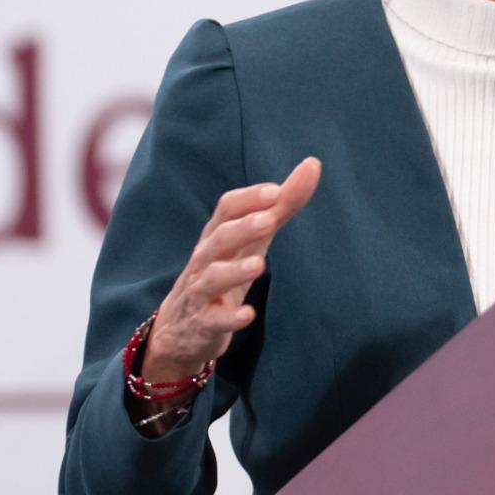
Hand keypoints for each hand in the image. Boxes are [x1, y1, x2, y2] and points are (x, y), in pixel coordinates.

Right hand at [141, 156, 320, 383]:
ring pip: (211, 277)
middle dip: (241, 228)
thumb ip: (281, 206)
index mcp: (218, 235)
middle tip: (268, 220)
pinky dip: (229, 318)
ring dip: (234, 271)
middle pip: (217, 239)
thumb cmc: (223, 269)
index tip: (275, 190)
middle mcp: (204, 260)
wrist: (181, 328)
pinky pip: (213, 320)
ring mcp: (200, 292)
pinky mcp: (202, 323)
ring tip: (259, 266)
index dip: (248, 199)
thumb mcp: (252, 238)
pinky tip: (247, 316)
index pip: (226, 209)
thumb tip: (312, 165)